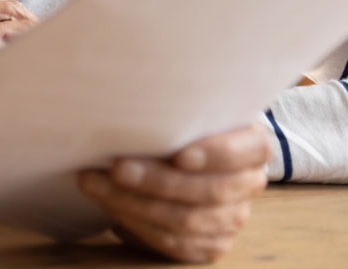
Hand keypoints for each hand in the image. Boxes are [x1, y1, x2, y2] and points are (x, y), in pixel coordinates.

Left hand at [78, 124, 269, 263]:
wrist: (172, 155)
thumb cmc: (176, 123)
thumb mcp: (184, 108)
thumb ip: (175, 107)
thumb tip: (132, 102)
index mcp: (252, 145)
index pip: (248, 151)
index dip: (216, 155)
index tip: (179, 154)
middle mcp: (248, 183)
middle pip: (208, 190)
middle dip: (157, 181)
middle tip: (117, 168)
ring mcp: (231, 217)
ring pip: (185, 219)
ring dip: (134, 202)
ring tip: (95, 182)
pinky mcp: (210, 244)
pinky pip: (174, 242)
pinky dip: (135, 223)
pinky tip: (107, 203)